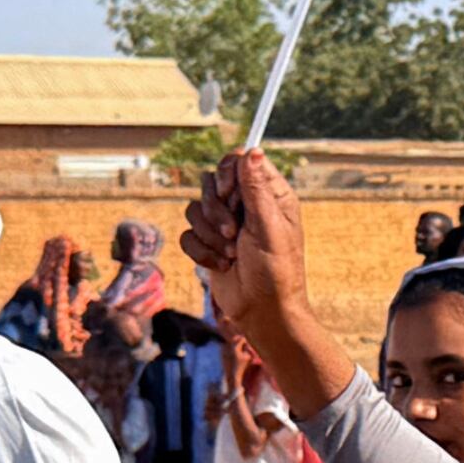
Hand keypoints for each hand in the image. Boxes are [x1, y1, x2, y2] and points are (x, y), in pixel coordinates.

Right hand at [180, 151, 314, 358]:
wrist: (262, 311)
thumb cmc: (275, 271)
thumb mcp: (269, 228)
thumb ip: (257, 190)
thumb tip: (252, 151)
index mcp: (270, 195)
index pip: (240, 162)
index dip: (228, 173)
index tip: (228, 194)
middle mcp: (247, 205)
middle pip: (213, 182)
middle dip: (216, 210)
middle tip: (232, 233)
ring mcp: (226, 224)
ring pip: (195, 208)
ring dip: (209, 235)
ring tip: (231, 255)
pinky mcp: (209, 243)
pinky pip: (187, 234)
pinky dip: (201, 251)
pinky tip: (221, 266)